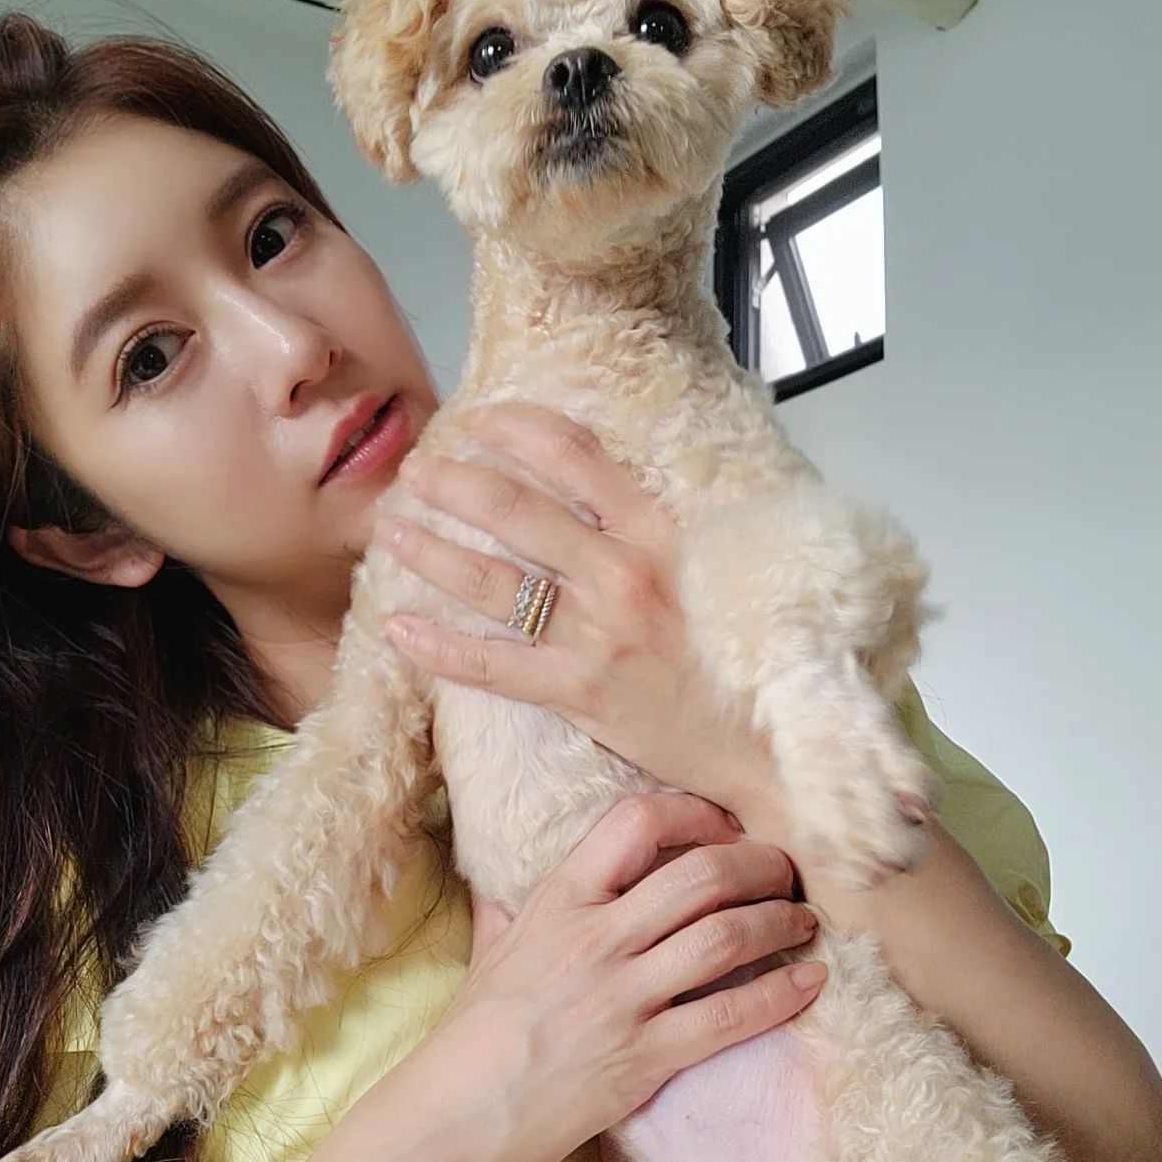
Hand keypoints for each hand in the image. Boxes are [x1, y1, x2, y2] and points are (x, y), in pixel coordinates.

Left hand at [379, 402, 772, 817]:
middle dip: (453, 482)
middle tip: (417, 471)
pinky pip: (491, 666)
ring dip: (430, 551)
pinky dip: (438, 647)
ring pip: (490, 581)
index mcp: (660, 533)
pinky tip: (399, 629)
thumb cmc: (744, 655)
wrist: (768, 740)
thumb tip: (608, 486)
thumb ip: (662, 527)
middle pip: (515, 509)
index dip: (518, 429)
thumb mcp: (717, 567)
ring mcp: (597, 635)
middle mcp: (623, 574)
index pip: (578, 456)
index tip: (480, 421)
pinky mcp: (579, 692)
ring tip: (393, 530)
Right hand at [424, 792, 824, 1161]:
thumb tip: (500, 889)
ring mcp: (623, 998)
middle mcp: (597, 938)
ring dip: (777, 923)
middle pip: (701, 875)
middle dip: (758, 865)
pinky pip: (728, 1017)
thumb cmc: (471, 1032)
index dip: (694, 814)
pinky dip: (779, 996)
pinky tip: (810, 982)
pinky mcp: (644, 1057)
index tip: (724, 826)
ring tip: (803, 921)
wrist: (454, 1116)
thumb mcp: (489, 950)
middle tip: (785, 872)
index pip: (636, 821)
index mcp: (560, 899)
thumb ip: (507, 912)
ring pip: (725, 939)